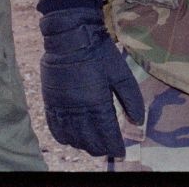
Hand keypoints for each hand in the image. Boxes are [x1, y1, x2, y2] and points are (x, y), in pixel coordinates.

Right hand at [38, 0, 144, 156]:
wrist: (69, 36)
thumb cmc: (99, 52)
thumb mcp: (121, 73)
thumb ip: (131, 99)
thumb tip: (138, 122)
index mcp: (98, 104)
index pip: (107, 136)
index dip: (115, 147)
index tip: (121, 152)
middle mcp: (78, 110)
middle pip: (90, 141)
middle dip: (101, 148)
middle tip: (109, 148)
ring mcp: (62, 107)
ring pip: (73, 138)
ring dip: (84, 145)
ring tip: (93, 144)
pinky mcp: (50, 102)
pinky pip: (55, 129)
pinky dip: (65, 138)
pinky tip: (72, 138)